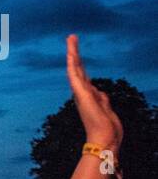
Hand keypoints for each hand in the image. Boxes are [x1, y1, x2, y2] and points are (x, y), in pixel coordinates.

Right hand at [65, 34, 122, 150]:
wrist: (104, 141)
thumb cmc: (107, 130)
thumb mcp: (107, 110)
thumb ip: (103, 99)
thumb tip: (100, 92)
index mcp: (88, 96)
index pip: (83, 76)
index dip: (80, 63)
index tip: (76, 53)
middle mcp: (82, 93)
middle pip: (78, 68)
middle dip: (75, 53)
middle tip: (71, 38)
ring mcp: (81, 94)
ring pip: (75, 68)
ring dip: (73, 52)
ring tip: (71, 38)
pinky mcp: (82, 95)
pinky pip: (75, 77)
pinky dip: (73, 65)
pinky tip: (71, 54)